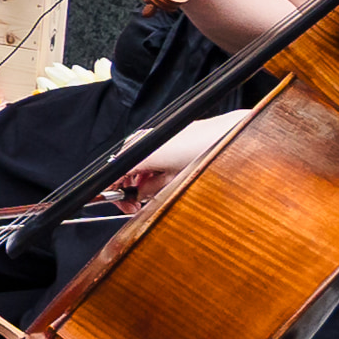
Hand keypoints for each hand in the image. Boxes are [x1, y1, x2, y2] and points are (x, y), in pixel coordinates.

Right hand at [107, 104, 255, 205]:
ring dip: (139, 177)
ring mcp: (154, 136)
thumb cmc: (203, 154)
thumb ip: (151, 190)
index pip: (114, 174)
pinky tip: (161, 178)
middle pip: (123, 165)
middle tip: (136, 204)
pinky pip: (148, 152)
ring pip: (135, 159)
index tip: (122, 204)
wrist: (224, 135)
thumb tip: (139, 196)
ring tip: (152, 193)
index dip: (114, 193)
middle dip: (127, 186)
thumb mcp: (174, 181)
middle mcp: (144, 142)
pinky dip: (149, 167)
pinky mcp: (165, 134)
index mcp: (141, 154)